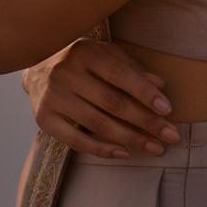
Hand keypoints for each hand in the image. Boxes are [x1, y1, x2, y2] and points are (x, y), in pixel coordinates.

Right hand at [22, 38, 180, 158]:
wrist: (35, 67)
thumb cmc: (80, 60)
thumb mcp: (104, 54)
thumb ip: (131, 68)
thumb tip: (160, 85)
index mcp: (84, 52)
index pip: (119, 74)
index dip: (144, 92)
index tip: (168, 110)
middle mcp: (66, 73)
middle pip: (112, 102)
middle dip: (145, 121)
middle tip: (171, 135)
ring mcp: (53, 97)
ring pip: (97, 123)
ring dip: (130, 139)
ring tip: (155, 148)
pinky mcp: (44, 119)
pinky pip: (76, 140)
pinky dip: (101, 149)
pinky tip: (124, 153)